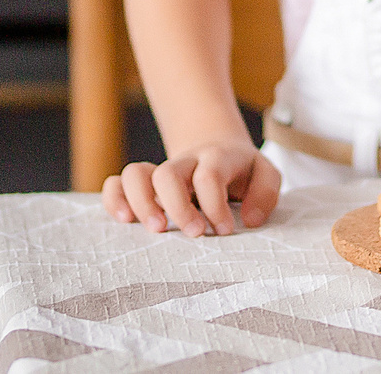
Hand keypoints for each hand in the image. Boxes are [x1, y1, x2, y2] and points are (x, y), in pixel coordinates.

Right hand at [102, 140, 280, 234]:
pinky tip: (125, 221)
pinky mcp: (142, 183)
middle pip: (167, 174)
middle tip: (195, 234)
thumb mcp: (264, 173)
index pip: (208, 177)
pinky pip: (116, 182)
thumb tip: (248, 220)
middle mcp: (184, 162)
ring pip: (135, 174)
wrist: (216, 146)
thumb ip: (266, 193)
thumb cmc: (242, 170)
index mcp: (216, 158)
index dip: (214, 207)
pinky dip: (114, 200)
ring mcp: (160, 171)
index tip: (225, 230)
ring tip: (157, 230)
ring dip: (141, 203)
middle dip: (177, 208)